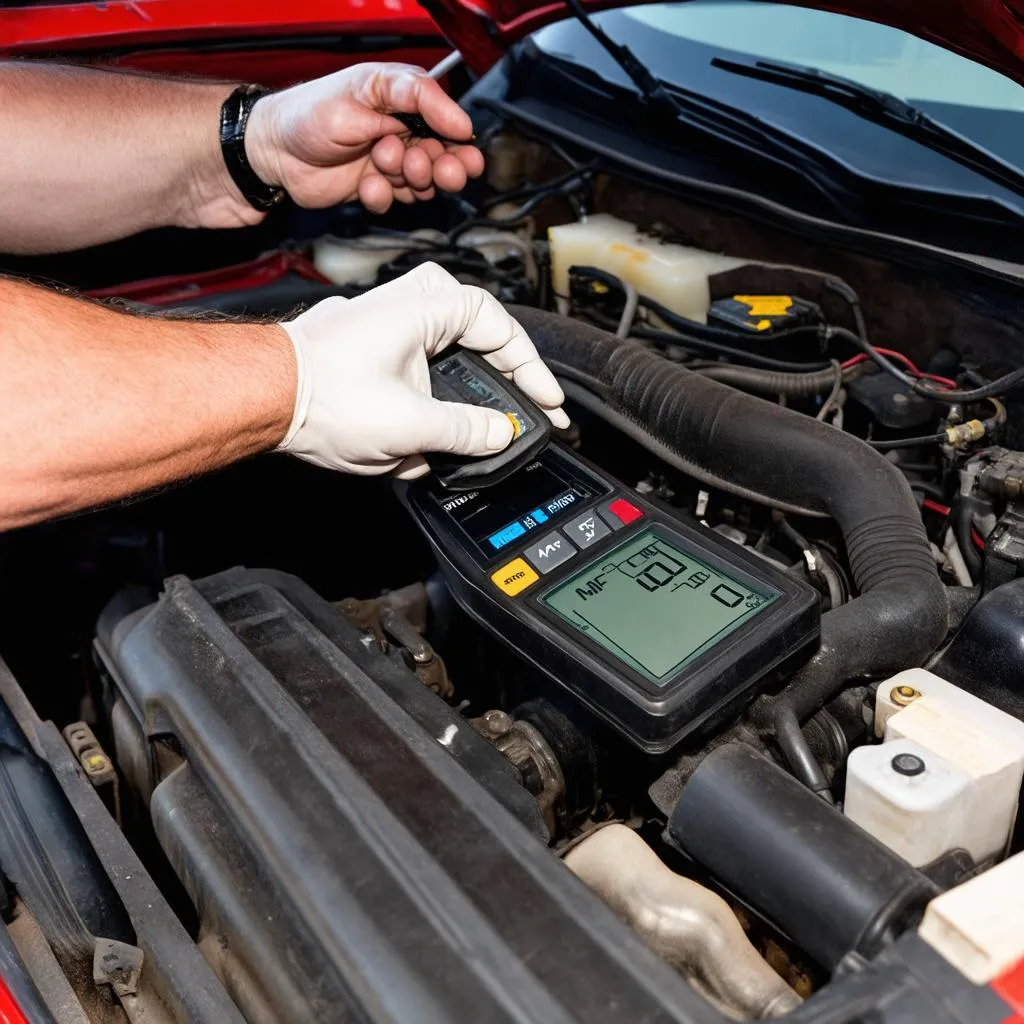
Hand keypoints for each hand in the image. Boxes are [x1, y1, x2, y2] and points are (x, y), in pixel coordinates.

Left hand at [245, 63, 484, 213]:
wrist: (272, 151)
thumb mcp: (366, 89)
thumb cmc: (307, 113)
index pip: (445, 115)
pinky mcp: (376, 186)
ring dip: (410, 179)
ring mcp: (387, 160)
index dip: (457, 132)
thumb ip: (415, 100)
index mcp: (400, 96)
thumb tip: (459, 121)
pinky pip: (395, 200)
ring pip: (423, 180)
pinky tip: (366, 185)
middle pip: (443, 153)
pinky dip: (383, 196)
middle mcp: (398, 128)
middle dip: (443, 165)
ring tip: (384, 165)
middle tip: (432, 168)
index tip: (461, 144)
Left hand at [276, 263, 569, 475]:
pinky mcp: (371, 353)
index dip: (531, 368)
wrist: (265, 398)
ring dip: (465, 395)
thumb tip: (500, 434)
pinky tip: (431, 440)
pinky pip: (419, 373)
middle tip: (527, 409)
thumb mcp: (412, 424)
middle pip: (480, 339)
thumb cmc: (323, 393)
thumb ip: (467, 431)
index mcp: (430, 306)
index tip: (546, 400)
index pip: (502, 329)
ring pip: (449, 359)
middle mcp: (410, 307)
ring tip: (480, 434)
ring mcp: (389, 328)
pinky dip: (433, 402)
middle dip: (503, 379)